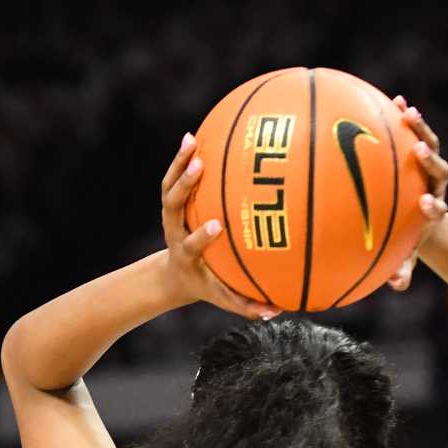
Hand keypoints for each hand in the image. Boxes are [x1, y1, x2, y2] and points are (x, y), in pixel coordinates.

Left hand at [159, 133, 279, 320]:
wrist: (176, 275)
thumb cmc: (209, 285)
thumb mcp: (225, 297)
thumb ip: (248, 305)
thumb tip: (277, 311)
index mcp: (187, 254)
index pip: (192, 244)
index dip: (202, 236)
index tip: (217, 226)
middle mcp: (175, 232)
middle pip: (174, 207)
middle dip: (185, 187)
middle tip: (201, 167)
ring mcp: (172, 215)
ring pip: (170, 187)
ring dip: (180, 164)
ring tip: (193, 141)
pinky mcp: (172, 204)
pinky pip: (174, 177)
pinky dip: (182, 158)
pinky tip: (193, 136)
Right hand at [391, 95, 447, 289]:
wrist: (418, 216)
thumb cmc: (408, 237)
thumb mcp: (404, 254)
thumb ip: (402, 269)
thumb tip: (394, 286)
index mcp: (432, 211)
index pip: (437, 207)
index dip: (433, 205)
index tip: (425, 204)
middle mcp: (435, 185)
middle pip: (438, 169)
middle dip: (430, 161)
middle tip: (419, 152)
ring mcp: (430, 166)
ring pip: (430, 144)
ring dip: (420, 129)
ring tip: (408, 112)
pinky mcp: (421, 150)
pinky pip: (413, 132)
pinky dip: (405, 117)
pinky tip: (394, 99)